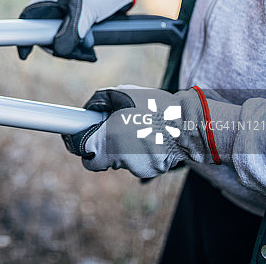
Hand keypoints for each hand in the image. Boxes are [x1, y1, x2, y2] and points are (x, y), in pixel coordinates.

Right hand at [18, 0, 134, 60]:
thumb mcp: (86, 10)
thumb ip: (71, 32)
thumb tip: (60, 51)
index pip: (28, 18)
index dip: (25, 37)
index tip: (25, 55)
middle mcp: (53, 3)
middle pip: (45, 32)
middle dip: (61, 46)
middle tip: (79, 53)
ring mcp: (64, 11)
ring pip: (59, 37)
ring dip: (74, 48)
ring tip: (90, 51)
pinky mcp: (75, 18)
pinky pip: (70, 37)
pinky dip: (79, 45)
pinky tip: (90, 49)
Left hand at [63, 86, 239, 177]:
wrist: (187, 123)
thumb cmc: (153, 106)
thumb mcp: (121, 93)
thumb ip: (99, 101)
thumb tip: (88, 109)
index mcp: (107, 140)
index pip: (83, 154)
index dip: (79, 145)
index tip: (78, 138)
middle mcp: (119, 158)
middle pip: (101, 158)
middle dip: (103, 145)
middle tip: (114, 129)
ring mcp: (136, 167)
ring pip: (120, 160)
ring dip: (123, 148)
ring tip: (138, 129)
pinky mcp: (151, 171)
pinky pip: (137, 162)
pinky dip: (139, 152)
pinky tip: (149, 138)